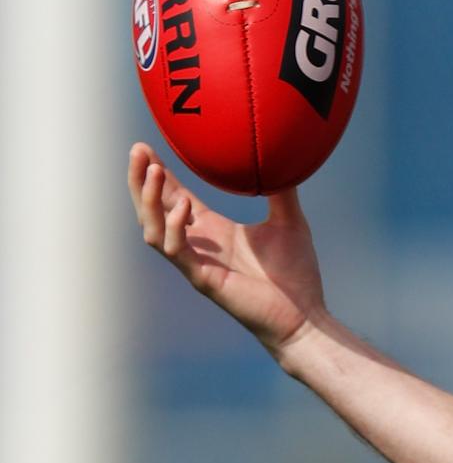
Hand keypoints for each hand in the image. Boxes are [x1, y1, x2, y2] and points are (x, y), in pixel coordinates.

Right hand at [128, 142, 326, 355]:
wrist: (304, 315)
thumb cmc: (294, 272)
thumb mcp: (289, 220)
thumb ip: (282, 191)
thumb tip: (286, 157)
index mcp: (214, 230)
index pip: (175, 197)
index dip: (160, 174)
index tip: (148, 147)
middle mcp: (200, 245)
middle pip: (156, 210)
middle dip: (142, 181)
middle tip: (137, 149)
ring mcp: (198, 263)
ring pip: (155, 229)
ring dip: (149, 200)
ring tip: (151, 169)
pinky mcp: (204, 280)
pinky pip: (177, 252)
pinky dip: (175, 227)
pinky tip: (183, 205)